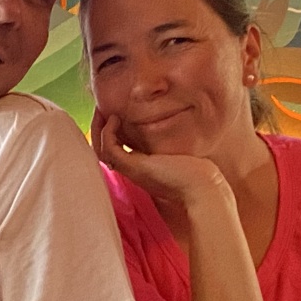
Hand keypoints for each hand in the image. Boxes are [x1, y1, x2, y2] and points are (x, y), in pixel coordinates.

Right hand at [91, 110, 226, 208]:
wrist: (203, 188)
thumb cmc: (196, 172)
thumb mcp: (176, 153)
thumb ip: (167, 143)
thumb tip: (173, 120)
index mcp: (139, 168)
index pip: (113, 151)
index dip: (108, 133)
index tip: (111, 115)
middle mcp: (131, 171)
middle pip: (101, 151)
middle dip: (97, 129)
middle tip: (99, 111)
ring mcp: (131, 170)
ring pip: (100, 151)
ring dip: (98, 129)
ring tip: (102, 112)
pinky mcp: (135, 167)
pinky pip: (110, 150)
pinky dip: (107, 133)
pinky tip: (115, 119)